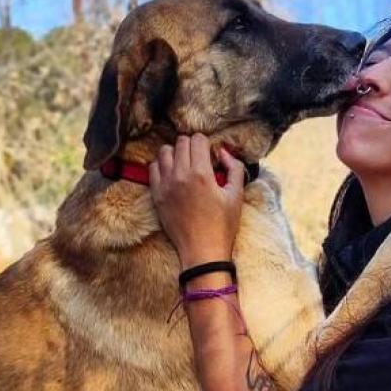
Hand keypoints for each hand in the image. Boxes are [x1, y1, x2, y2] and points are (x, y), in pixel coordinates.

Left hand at [149, 134, 245, 269]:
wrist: (202, 251)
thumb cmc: (223, 225)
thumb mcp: (237, 195)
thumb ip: (234, 167)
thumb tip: (223, 152)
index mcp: (201, 174)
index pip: (198, 139)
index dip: (206, 143)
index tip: (210, 155)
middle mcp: (180, 175)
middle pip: (181, 142)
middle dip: (192, 146)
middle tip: (199, 159)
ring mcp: (165, 185)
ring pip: (164, 151)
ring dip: (175, 153)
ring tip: (184, 164)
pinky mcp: (156, 195)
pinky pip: (153, 168)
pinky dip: (162, 165)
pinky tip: (172, 174)